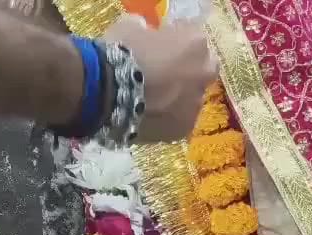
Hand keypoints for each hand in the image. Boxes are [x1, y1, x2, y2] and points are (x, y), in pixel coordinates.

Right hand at [103, 16, 216, 142]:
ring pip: (191, 98)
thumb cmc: (120, 54)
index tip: (158, 47)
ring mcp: (195, 103)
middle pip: (202, 69)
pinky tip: (147, 117)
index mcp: (195, 42)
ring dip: (177, 97)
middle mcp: (203, 72)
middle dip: (187, 71)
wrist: (108, 95)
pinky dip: (166, 119)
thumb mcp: (130, 29)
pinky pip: (177, 120)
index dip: (174, 43)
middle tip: (163, 75)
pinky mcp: (183, 129)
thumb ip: (145, 31)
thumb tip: (143, 33)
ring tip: (150, 101)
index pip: (192, 37)